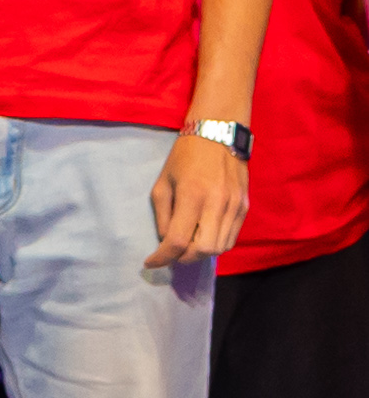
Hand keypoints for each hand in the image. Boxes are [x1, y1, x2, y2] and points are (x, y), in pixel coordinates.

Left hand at [148, 133, 247, 266]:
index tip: (151, 262)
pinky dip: (216, 244)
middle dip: (184, 258)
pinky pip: (231, 238)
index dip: (163, 257)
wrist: (219, 135)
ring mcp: (234, 207)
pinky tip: (203, 237)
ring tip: (187, 247)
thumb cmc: (184, 156)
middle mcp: (216, 204)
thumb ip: (163, 214)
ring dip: (200, 253)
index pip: (177, 240)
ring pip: (220, 248)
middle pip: (202, 250)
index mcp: (191, 196)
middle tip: (171, 254)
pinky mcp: (245, 208)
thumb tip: (165, 241)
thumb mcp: (163, 182)